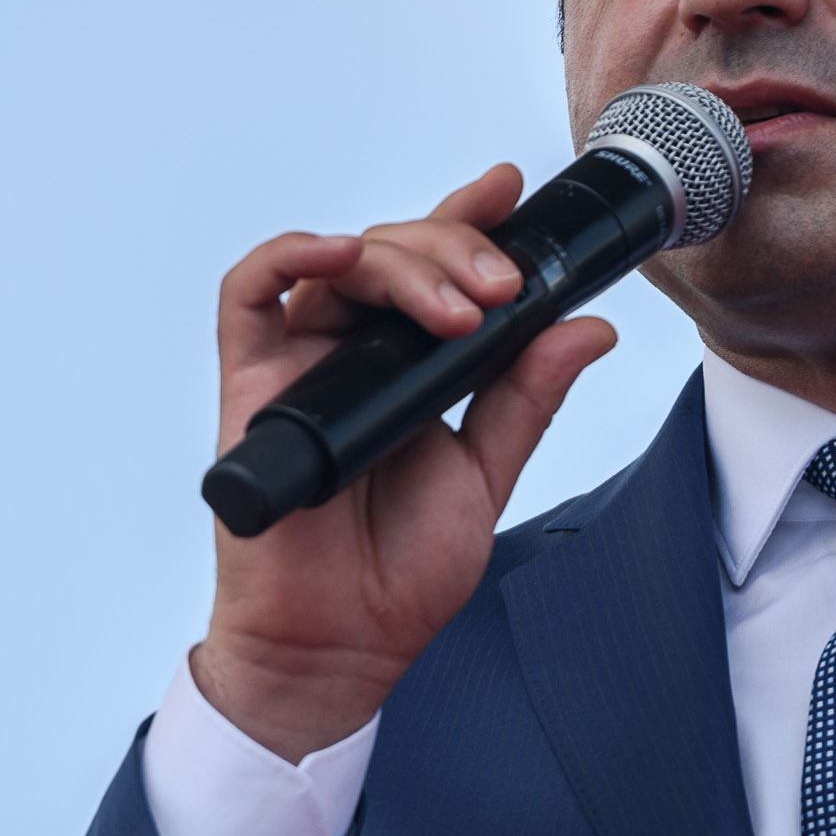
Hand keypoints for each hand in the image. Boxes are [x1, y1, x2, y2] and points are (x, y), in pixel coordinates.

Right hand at [193, 164, 618, 759]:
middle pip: (393, 254)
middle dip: (454, 251)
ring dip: (405, 264)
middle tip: (502, 289)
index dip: (466, 218)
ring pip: (339, 264)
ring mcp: (299, 363)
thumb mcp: (487, 471)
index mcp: (407, 366)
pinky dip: (290, 256)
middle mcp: (351, 352)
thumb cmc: (400, 570)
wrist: (344, 645)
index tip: (511, 190)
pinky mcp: (250, 384)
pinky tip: (339, 253)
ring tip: (461, 308)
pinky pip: (249, 293)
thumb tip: (586, 327)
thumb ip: (528, 396)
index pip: (432, 269)